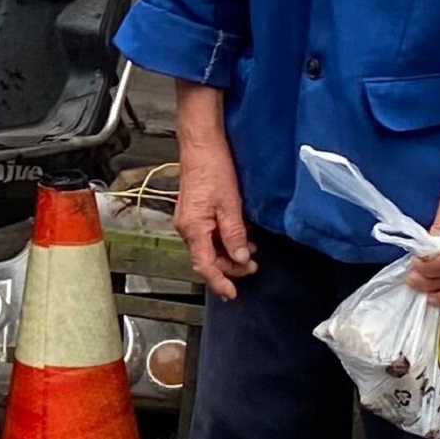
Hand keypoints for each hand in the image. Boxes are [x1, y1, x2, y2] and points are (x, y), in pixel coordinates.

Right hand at [173, 96, 255, 295]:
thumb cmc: (213, 168)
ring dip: (228, 253)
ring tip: (251, 252)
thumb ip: (235, 235)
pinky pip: (208, 235)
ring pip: (208, 247)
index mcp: (193, 228)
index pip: (205, 265)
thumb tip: (241, 258)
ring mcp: (189, 220)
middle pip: (206, 258)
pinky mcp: (194, 212)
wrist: (202, 145)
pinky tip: (240, 237)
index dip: (219, 281)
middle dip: (229, 267)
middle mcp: (187, 228)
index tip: (232, 293)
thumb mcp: (230, 205)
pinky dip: (224, 241)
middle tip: (253, 267)